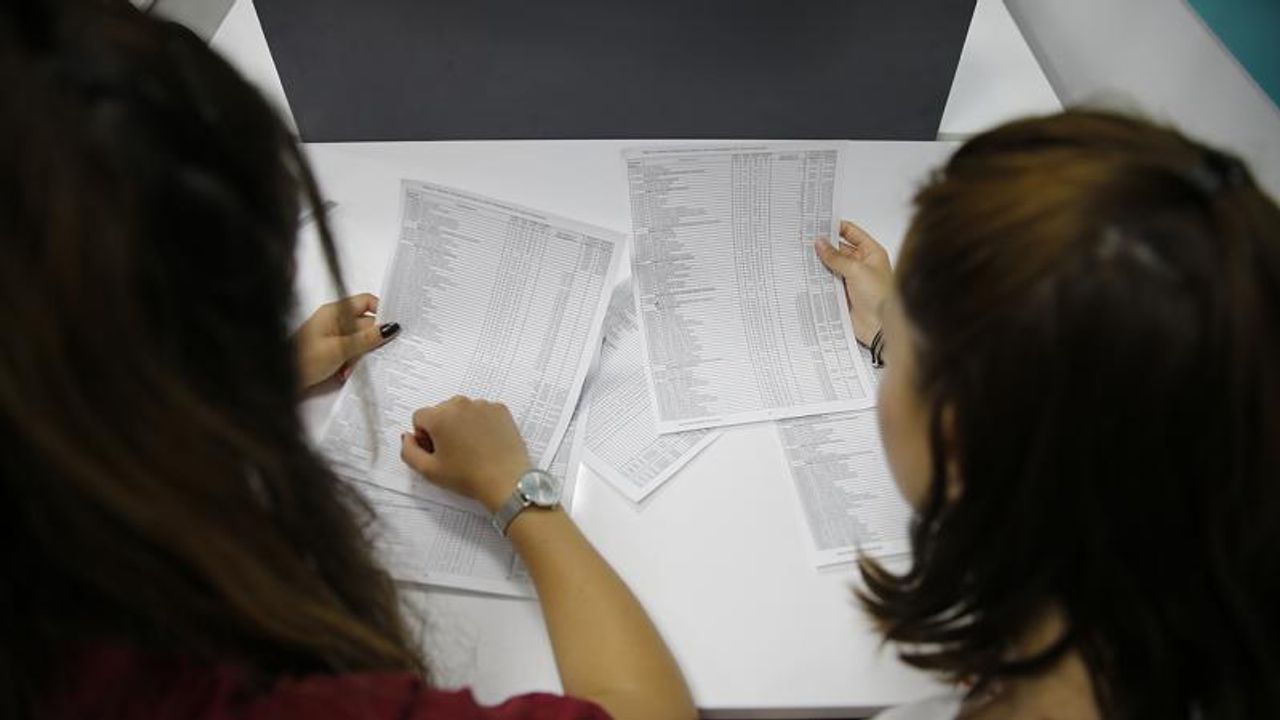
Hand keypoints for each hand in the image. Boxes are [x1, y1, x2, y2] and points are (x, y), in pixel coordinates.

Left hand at [294, 293, 399, 391]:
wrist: (281, 379)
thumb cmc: (306, 359)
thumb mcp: (341, 349)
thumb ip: (368, 338)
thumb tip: (392, 327)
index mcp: (336, 312)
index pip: (366, 302)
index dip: (382, 311)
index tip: (395, 327)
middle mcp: (336, 320)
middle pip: (365, 325)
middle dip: (372, 341)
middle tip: (381, 355)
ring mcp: (333, 336)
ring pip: (360, 342)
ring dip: (361, 356)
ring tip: (353, 369)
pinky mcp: (330, 351)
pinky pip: (350, 353)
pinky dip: (351, 364)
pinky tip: (345, 374)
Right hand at [400, 396, 531, 512]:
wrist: (507, 481)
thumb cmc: (467, 477)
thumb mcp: (428, 471)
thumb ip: (408, 451)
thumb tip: (408, 436)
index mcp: (439, 416)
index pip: (419, 417)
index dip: (424, 437)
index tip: (436, 452)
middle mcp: (460, 404)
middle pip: (440, 411)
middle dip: (442, 428)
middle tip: (454, 452)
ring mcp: (483, 405)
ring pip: (462, 411)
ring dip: (461, 424)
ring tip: (471, 449)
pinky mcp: (500, 409)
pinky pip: (482, 412)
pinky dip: (480, 423)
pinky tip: (486, 443)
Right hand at [814, 220, 892, 345]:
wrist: (879, 327)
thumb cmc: (879, 296)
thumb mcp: (856, 270)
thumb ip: (836, 257)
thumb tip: (820, 243)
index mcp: (871, 252)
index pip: (851, 232)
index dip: (836, 227)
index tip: (819, 223)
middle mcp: (861, 264)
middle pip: (839, 249)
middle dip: (823, 245)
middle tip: (805, 240)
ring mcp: (851, 279)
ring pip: (831, 266)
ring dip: (819, 262)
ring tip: (801, 255)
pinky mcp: (842, 293)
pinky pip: (827, 282)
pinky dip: (817, 278)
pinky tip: (805, 273)